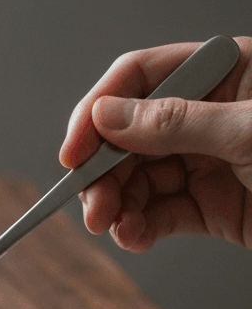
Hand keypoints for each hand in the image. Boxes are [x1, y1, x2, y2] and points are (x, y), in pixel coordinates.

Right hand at [61, 37, 251, 251]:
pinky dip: (142, 228)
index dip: (99, 111)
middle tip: (90, 205)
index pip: (142, 77)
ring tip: (112, 227)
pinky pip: (163, 214)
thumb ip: (176, 122)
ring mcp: (212, 161)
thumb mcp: (251, 132)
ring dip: (118, 205)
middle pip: (131, 135)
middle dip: (105, 171)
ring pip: (141, 179)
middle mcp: (213, 114)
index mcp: (227, 71)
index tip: (74, 150)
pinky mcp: (217, 208)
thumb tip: (108, 115)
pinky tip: (134, 237)